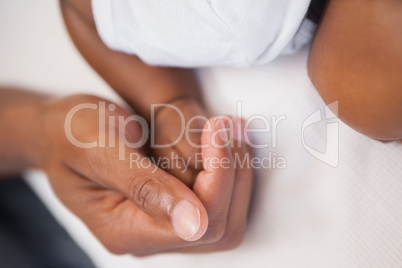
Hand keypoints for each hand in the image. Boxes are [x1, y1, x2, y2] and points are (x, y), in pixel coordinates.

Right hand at [34, 94, 252, 255]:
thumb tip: (194, 222)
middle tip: (226, 127)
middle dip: (233, 175)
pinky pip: (217, 201)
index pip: (199, 223)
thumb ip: (142, 185)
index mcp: (124, 229)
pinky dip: (229, 171)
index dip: (219, 177)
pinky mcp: (173, 207)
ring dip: (236, 173)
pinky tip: (222, 141)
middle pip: (221, 227)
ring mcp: (163, 224)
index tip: (216, 130)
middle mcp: (148, 236)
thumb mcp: (96, 148)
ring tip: (227, 130)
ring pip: (226, 217)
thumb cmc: (68, 133)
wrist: (60, 132)